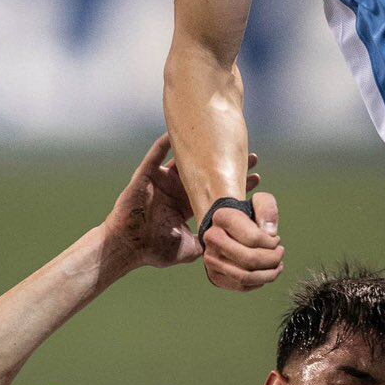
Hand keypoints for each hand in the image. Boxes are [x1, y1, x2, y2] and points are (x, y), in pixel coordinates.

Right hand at [104, 134, 255, 272]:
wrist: (127, 248)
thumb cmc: (154, 250)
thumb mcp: (189, 249)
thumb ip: (207, 245)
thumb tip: (229, 249)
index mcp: (186, 205)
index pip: (215, 191)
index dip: (235, 185)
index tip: (257, 178)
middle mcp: (176, 190)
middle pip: (206, 172)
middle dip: (228, 164)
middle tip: (253, 156)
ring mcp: (161, 182)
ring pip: (185, 161)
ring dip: (202, 150)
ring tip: (221, 139)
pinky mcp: (145, 177)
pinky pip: (154, 157)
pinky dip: (162, 145)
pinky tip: (174, 135)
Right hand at [199, 186, 283, 291]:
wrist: (227, 228)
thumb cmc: (247, 216)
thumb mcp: (261, 202)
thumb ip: (268, 209)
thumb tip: (270, 232)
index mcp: (222, 217)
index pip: (253, 239)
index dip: (272, 243)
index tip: (276, 239)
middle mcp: (212, 238)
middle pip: (250, 260)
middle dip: (272, 259)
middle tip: (280, 253)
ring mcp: (211, 259)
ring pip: (245, 277)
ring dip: (269, 274)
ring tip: (277, 265)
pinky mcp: (215, 276)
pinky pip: (242, 286)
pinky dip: (259, 282)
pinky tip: (266, 272)